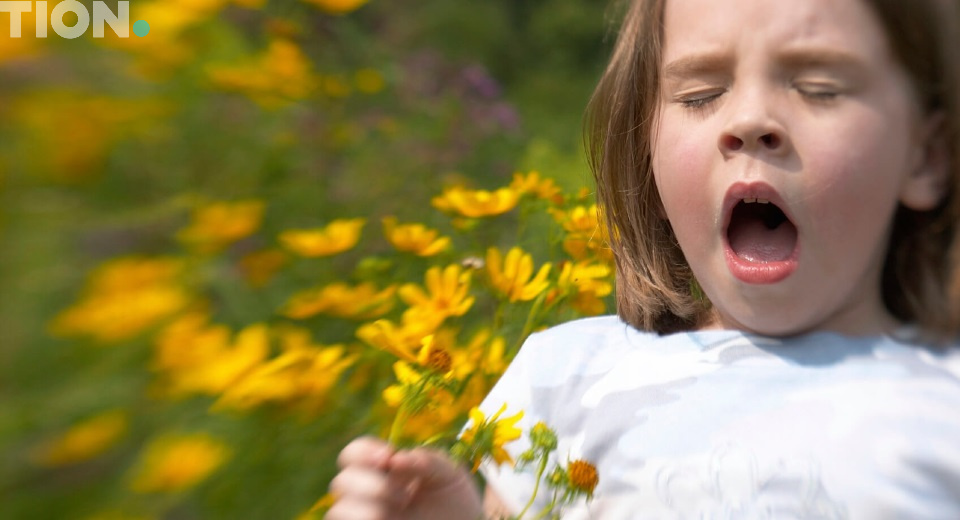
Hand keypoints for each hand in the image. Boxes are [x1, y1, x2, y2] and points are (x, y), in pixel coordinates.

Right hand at [327, 436, 482, 519]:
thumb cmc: (457, 505)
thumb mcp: (451, 476)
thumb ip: (429, 461)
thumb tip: (396, 459)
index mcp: (385, 472)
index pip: (354, 453)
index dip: (363, 450)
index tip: (389, 456)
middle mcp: (369, 495)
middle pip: (342, 481)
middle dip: (372, 483)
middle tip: (404, 496)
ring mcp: (366, 518)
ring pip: (338, 509)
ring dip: (369, 507)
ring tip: (401, 510)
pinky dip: (361, 519)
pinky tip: (385, 519)